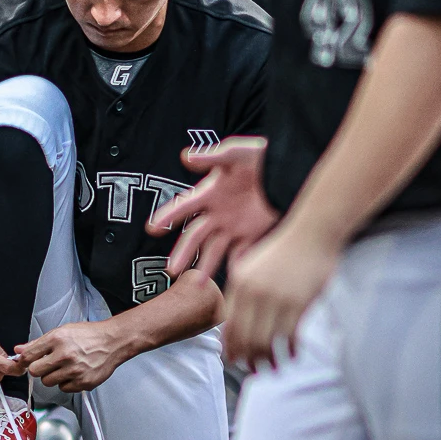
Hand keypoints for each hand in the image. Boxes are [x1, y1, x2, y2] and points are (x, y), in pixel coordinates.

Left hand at [14, 321, 127, 392]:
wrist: (112, 342)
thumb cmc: (88, 335)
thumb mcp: (62, 331)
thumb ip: (38, 343)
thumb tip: (19, 351)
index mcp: (57, 339)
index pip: (29, 356)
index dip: (25, 361)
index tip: (26, 363)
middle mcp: (65, 355)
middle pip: (36, 372)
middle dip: (40, 369)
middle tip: (49, 363)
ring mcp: (74, 370)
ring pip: (48, 382)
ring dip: (53, 376)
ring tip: (65, 367)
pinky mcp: (83, 382)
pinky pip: (64, 388)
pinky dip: (67, 382)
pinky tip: (75, 372)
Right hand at [148, 136, 279, 277]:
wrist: (288, 171)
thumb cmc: (260, 158)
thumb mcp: (237, 153)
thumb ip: (212, 157)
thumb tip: (185, 156)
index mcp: (210, 194)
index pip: (185, 206)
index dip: (168, 216)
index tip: (152, 228)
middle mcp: (217, 214)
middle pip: (196, 236)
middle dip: (184, 252)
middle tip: (173, 270)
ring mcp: (234, 226)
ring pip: (215, 250)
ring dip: (207, 266)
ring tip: (199, 286)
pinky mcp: (252, 234)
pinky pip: (243, 254)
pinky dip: (238, 266)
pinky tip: (234, 279)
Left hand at [222, 218, 340, 370]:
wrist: (311, 233)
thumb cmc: (285, 250)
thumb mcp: (253, 265)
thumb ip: (244, 291)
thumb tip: (236, 321)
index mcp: (240, 283)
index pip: (230, 324)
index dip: (231, 347)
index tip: (234, 360)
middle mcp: (254, 292)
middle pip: (246, 338)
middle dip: (249, 359)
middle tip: (254, 370)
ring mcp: (276, 298)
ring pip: (267, 340)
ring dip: (269, 359)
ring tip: (273, 368)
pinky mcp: (297, 302)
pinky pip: (289, 335)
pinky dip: (289, 349)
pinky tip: (292, 355)